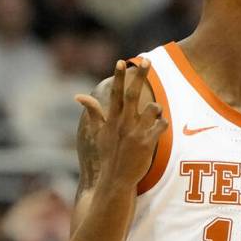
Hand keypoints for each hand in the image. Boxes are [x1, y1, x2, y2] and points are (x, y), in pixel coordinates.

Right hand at [74, 59, 167, 187]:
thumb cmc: (108, 154)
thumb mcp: (98, 133)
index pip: (115, 94)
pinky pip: (161, 125)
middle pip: (132, 94)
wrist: (116, 178)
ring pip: (152, 108)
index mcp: (112, 120)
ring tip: (154, 115)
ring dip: (156, 107)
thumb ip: (92, 112)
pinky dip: (162, 123)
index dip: (117, 77)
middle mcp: (123, 123)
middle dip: (140, 76)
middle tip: (147, 61)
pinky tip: (159, 129)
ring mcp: (135, 133)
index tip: (120, 62)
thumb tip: (78, 96)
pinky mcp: (146, 143)